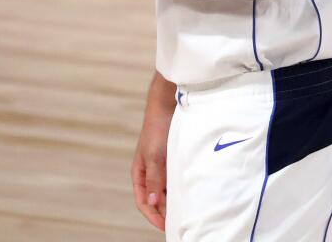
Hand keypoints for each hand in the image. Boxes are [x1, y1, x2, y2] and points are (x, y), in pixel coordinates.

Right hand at [133, 72, 176, 230]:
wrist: (167, 105)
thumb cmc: (157, 130)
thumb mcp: (155, 156)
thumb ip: (154, 178)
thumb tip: (151, 202)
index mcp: (139, 174)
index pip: (143, 202)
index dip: (153, 216)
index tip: (166, 226)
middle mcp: (150, 173)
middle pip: (156, 199)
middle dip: (165, 212)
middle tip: (180, 223)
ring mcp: (161, 167)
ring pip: (166, 190)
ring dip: (174, 200)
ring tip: (187, 211)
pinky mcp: (172, 160)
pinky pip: (175, 179)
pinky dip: (181, 188)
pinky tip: (191, 193)